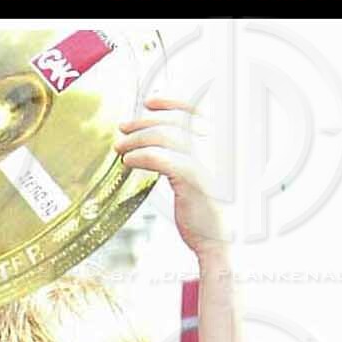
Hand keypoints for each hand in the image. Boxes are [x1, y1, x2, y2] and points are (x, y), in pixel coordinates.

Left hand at [114, 96, 229, 258]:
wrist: (219, 240)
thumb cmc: (205, 208)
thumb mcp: (198, 174)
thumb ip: (184, 152)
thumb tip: (154, 131)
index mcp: (221, 142)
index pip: (195, 109)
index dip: (171, 101)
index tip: (148, 102)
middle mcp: (218, 146)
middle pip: (174, 121)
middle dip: (144, 121)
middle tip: (123, 128)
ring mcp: (209, 162)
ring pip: (165, 136)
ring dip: (137, 139)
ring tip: (121, 148)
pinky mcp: (195, 179)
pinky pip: (162, 159)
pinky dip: (141, 156)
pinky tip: (129, 162)